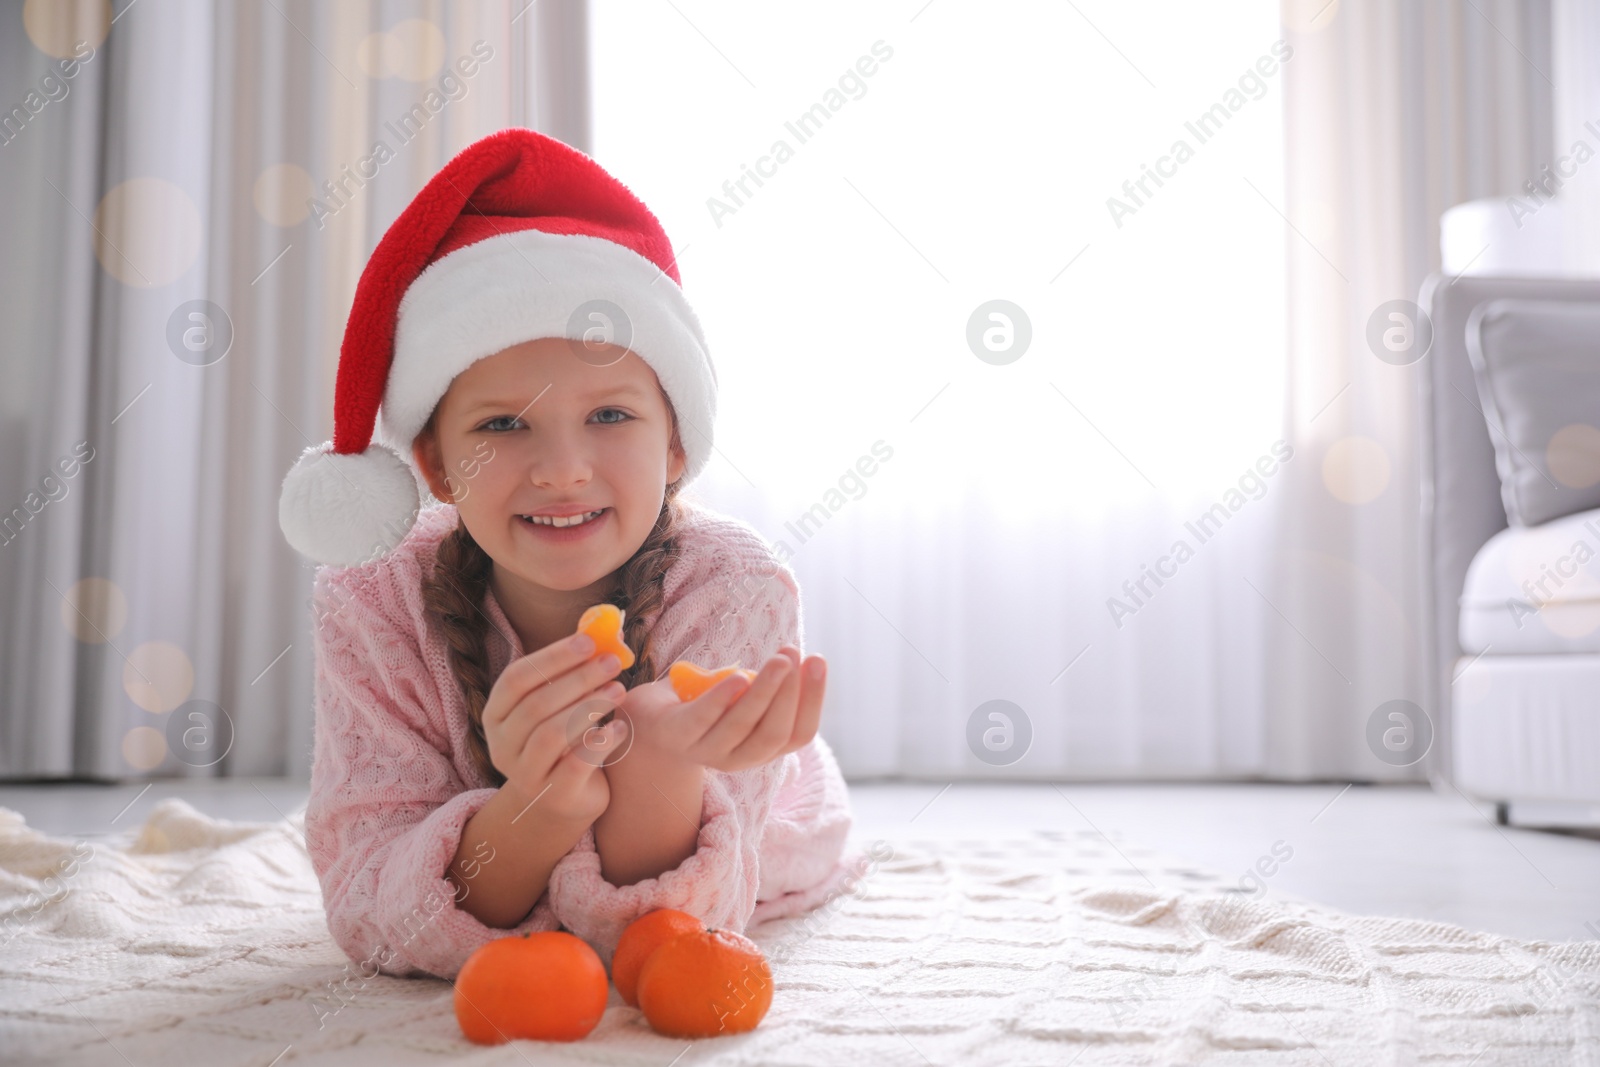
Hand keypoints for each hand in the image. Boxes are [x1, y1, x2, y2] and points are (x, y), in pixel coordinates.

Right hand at [480, 631, 627, 824]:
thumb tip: (599, 629)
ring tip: (618, 690)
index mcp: (496, 715)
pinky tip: (619, 727)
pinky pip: (575, 765)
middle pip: (536, 705)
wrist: (564, 799)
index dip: (553, 657)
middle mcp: (501, 745)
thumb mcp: (558, 706)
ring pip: (551, 734)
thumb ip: (568, 673)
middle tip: (613, 662)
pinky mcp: (553, 795)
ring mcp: (524, 774)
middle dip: (578, 679)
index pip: (516, 678)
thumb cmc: (564, 741)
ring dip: (589, 707)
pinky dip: (599, 741)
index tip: (589, 641)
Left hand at [617, 646, 824, 772]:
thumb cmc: (700, 704)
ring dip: (764, 692)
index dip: (813, 700)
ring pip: (742, 727)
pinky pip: (702, 720)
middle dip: (790, 694)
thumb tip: (796, 660)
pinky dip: (721, 699)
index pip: (798, 734)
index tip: (818, 660)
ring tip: (780, 660)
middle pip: (773, 734)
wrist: (643, 721)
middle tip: (795, 655)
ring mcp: (703, 751)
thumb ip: (764, 689)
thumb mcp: (739, 698)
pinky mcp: (674, 735)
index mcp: (759, 749)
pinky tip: (738, 676)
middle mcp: (736, 758)